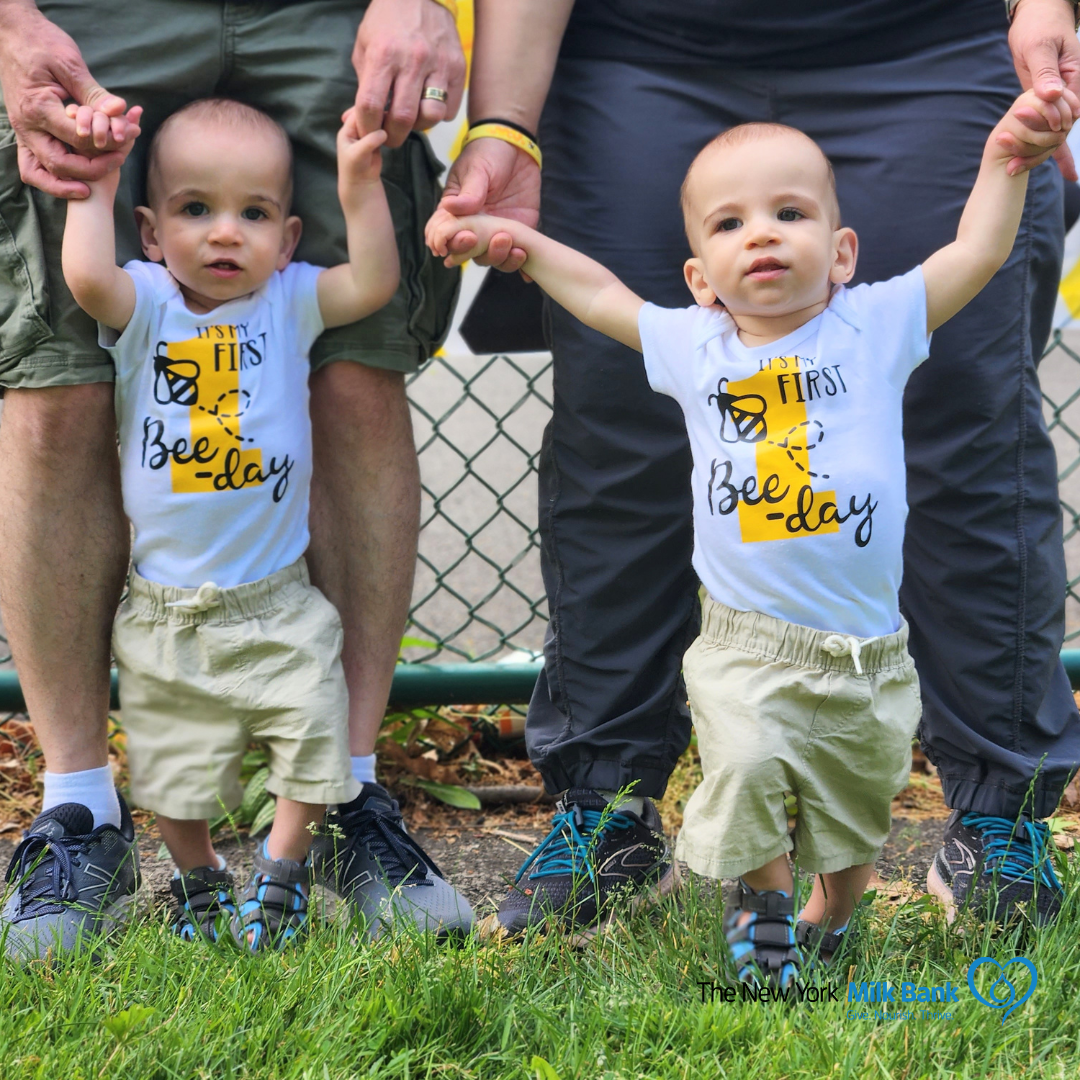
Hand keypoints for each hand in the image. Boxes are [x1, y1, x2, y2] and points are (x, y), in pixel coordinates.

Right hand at [0, 3, 138, 197]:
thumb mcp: (70, 64)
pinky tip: (75, 179)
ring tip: (90, 188)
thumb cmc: (41, 43)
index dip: (106, 143)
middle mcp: (26, 125)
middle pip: (59, 164)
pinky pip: (33, 166)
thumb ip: (93, 93)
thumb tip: (120, 110)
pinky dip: (51, 177)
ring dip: (64, 185)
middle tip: (118, 162)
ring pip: (38, 173)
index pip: (78, 138)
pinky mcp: (24, 133)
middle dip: (91, 170)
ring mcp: (22, 131)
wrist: (12, 32)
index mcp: (38, 107)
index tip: (129, 136)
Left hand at [337, 108, 388, 201]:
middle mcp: (356, 130)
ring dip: (383, 122)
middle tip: (387, 117)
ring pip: (376, 121)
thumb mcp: (359, 153)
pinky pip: (382, 129)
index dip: (367, 110)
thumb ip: (369, 141)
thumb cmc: (354, 169)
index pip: (356, 113)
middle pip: (367, 115)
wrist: (362, 183)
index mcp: (347, 130)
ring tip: (389, 125)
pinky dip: (387, 128)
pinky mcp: (376, 140)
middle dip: (376, 115)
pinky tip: (392, 130)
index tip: (379, 110)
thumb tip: (383, 132)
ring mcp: (367, 134)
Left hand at [351, 0, 465, 147]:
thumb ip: (362, 86)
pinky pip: (449, 108)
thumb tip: (352, 119)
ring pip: (431, 116)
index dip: (367, 127)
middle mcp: (413, 60)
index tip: (368, 132)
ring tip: (411, 119)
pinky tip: (428, 103)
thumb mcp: (365, 47)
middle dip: (393, 136)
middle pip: (403, 118)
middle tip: (389, 136)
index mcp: (384, 54)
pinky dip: (438, 114)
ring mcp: (439, 64)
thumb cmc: (387, 23)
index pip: (371, 105)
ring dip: (418, 126)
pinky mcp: (458, 67)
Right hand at [436, 137, 540, 274]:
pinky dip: (519, 263)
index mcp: (456, 214)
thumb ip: (468, 192)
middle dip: (468, 251)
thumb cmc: (488, 153)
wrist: (517, 147)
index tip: (443, 247)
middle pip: (467, 253)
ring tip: (505, 241)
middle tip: (473, 239)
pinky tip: (523, 264)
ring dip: (497, 256)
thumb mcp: (476, 169)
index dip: (442, 244)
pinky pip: (516, 255)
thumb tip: (450, 207)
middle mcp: (475, 228)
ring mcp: (496, 233)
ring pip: (492, 258)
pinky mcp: (518, 233)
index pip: (443, 234)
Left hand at [1009, 0, 1079, 178]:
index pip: (1068, 112)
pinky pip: (1042, 124)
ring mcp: (1056, 97)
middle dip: (1039, 149)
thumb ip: (1046, 73)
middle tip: (1015, 167)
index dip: (1052, 132)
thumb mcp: (1039, 48)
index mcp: (1074, 78)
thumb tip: (1052, 95)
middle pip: (1060, 127)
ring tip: (1014, 169)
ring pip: (1051, 130)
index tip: (1033, 147)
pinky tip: (1031, 164)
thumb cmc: (1039, 25)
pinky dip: (1035, 143)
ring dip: (1034, 150)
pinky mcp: (1042, 100)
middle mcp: (1069, 91)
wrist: (1037, 14)